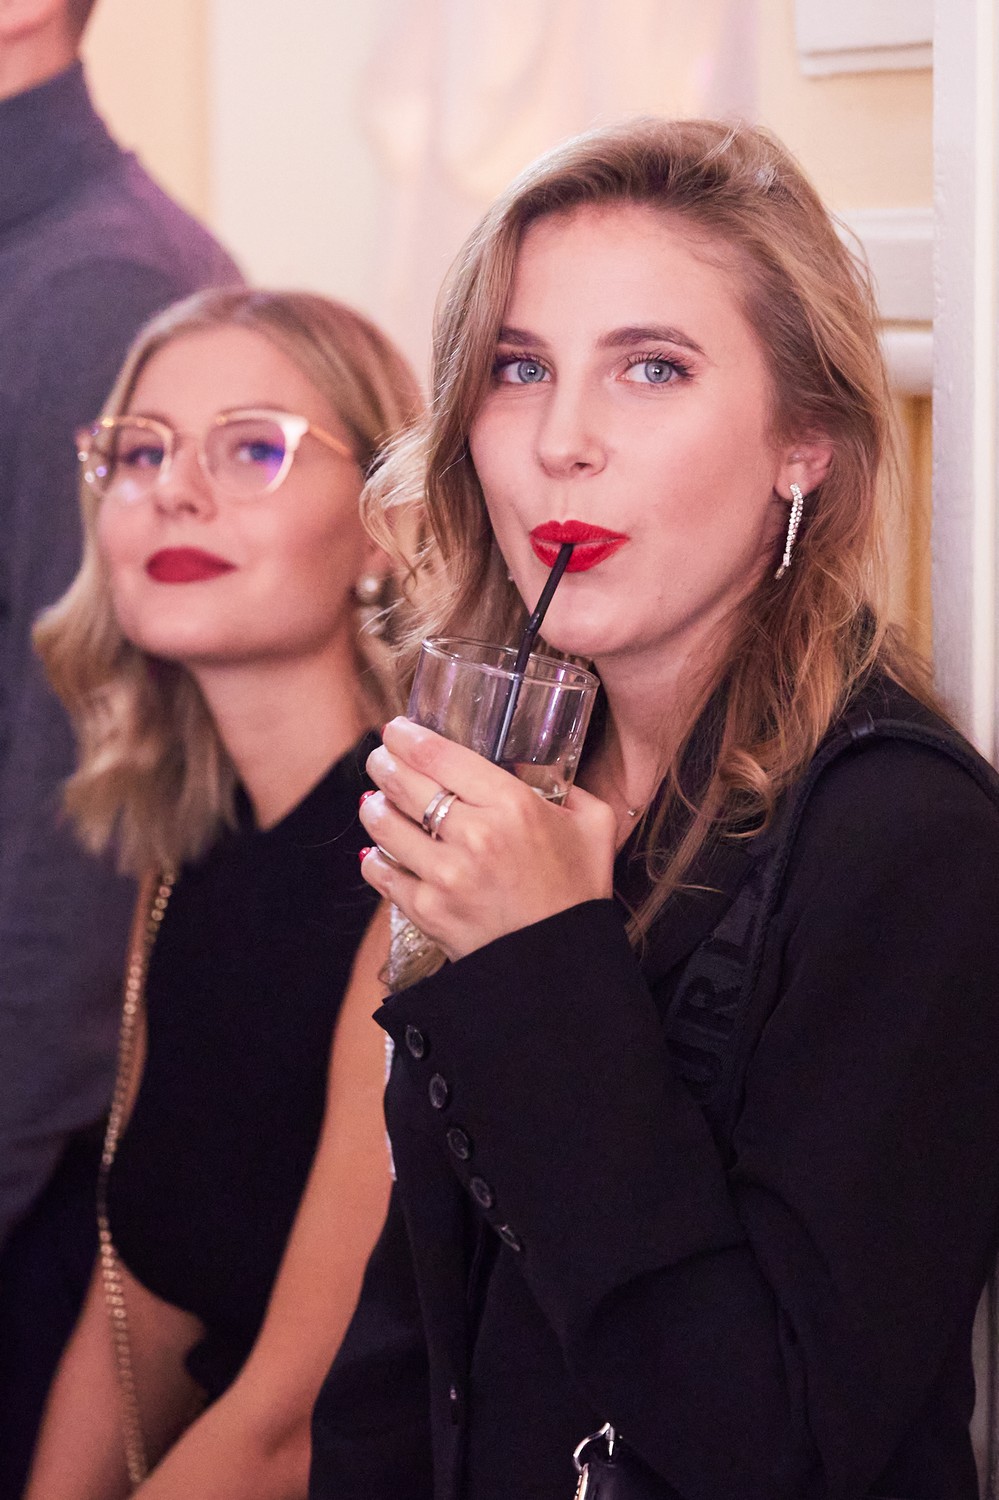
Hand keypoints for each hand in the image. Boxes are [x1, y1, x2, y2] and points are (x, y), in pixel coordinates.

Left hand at [359, 717, 615, 961]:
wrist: (562, 963)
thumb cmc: (578, 891)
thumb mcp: (592, 824)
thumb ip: (569, 786)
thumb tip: (537, 765)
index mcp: (513, 805)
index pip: (439, 755)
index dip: (407, 737)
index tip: (397, 730)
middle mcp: (474, 835)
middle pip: (404, 783)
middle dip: (383, 763)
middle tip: (381, 759)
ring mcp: (446, 875)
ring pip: (383, 825)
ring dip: (373, 807)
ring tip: (375, 800)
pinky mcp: (427, 910)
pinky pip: (382, 873)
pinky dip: (375, 858)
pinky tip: (379, 849)